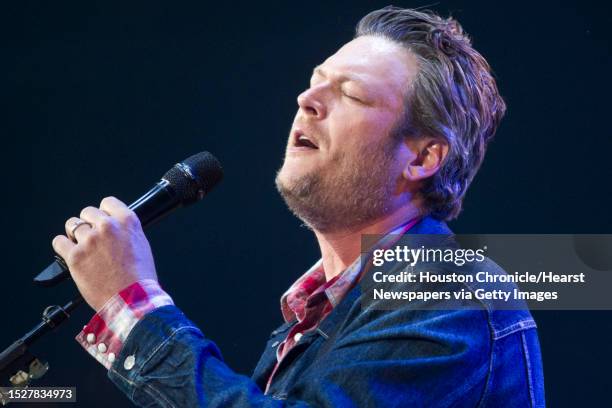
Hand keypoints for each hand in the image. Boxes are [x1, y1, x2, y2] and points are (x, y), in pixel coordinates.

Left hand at [52, 196, 157, 310]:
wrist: (131, 299)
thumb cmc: (139, 277)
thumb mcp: (141, 245)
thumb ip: (127, 231)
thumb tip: (115, 228)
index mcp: (127, 221)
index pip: (108, 202)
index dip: (104, 212)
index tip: (101, 221)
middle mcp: (108, 227)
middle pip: (88, 212)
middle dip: (88, 223)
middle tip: (93, 238)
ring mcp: (90, 240)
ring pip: (72, 225)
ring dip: (75, 234)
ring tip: (82, 247)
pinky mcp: (75, 256)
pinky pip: (59, 242)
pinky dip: (63, 246)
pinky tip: (70, 253)